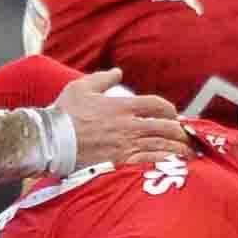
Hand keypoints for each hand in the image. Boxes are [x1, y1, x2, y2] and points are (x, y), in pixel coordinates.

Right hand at [55, 67, 185, 166]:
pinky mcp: (121, 163)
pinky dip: (166, 163)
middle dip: (179, 131)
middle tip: (184, 136)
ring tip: (187, 153)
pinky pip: (151, 162)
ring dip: (178, 149)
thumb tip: (117, 72)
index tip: (173, 115)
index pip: (157, 104)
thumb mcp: (80, 88)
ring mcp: (127, 145)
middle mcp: (129, 125)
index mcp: (122, 106)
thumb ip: (102, 79)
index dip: (169, 110)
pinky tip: (173, 165)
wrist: (50, 140)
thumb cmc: (63, 115)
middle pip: (166, 127)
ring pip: (163, 146)